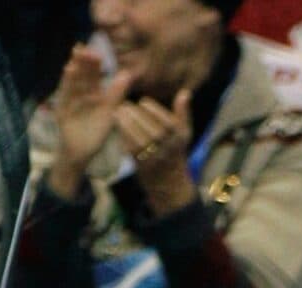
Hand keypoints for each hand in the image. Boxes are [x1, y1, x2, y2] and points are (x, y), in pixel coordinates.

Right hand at [46, 45, 133, 187]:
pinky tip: (68, 70)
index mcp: (93, 94)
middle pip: (82, 75)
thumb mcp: (109, 112)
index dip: (95, 64)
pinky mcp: (63, 108)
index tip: (97, 52)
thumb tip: (127, 74)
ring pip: (73, 81)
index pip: (94, 76)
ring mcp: (71, 101)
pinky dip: (67, 82)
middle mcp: (81, 95)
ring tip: (76, 54)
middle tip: (84, 47)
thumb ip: (116, 94)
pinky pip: (65, 93)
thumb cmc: (95, 135)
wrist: (81, 153)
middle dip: (83, 62)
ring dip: (74, 68)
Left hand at [114, 90, 196, 214]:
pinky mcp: (141, 166)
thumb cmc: (174, 150)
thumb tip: (184, 92)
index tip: (142, 101)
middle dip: (138, 117)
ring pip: (141, 142)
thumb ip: (183, 112)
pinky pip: (132, 150)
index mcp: (180, 139)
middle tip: (125, 104)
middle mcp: (169, 150)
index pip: (169, 124)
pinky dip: (123, 136)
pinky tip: (116, 125)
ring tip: (117, 112)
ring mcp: (155, 159)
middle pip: (154, 133)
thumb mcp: (183, 132)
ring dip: (127, 126)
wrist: (168, 181)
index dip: (155, 111)